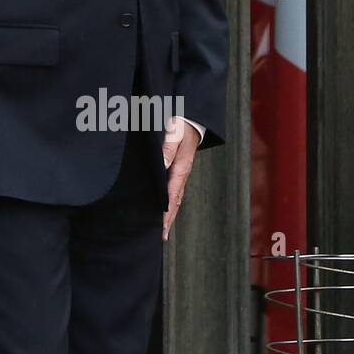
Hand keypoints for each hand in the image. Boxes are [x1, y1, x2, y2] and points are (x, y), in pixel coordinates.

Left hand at [161, 117, 199, 241]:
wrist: (191, 116)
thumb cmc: (180, 122)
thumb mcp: (174, 131)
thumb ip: (167, 148)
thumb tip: (162, 165)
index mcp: (181, 166)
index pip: (173, 194)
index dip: (167, 212)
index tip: (162, 227)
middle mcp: (182, 173)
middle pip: (176, 201)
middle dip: (169, 219)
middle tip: (162, 237)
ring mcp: (181, 172)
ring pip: (176, 197)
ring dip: (170, 213)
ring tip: (163, 229)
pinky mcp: (179, 169)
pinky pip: (174, 190)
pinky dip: (170, 202)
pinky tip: (164, 208)